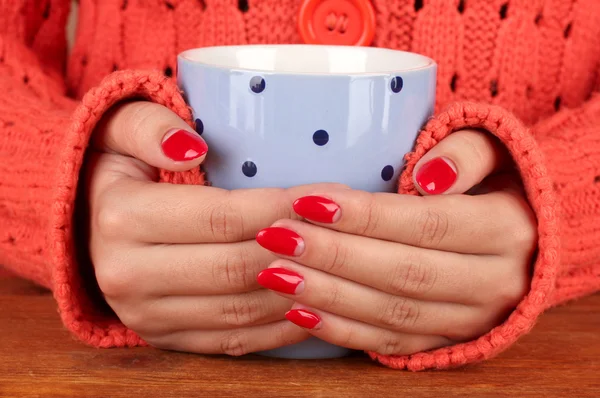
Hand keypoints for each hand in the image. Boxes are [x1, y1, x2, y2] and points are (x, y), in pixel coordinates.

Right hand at [86, 101, 343, 354]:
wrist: (85, 227)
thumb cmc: (118, 171)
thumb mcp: (118, 130)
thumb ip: (149, 126)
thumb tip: (192, 147)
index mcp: (122, 218)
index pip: (222, 216)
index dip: (280, 207)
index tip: (325, 196)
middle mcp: (127, 276)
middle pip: (237, 267)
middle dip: (299, 249)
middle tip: (343, 231)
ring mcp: (145, 315)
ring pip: (240, 310)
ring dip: (297, 291)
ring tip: (337, 267)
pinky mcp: (163, 338)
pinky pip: (231, 340)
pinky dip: (277, 327)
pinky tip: (312, 306)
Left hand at [253, 129, 536, 355]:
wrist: (528, 240)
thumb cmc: (498, 183)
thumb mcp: (495, 150)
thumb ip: (466, 153)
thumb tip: (427, 177)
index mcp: (506, 230)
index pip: (425, 224)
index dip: (364, 216)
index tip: (307, 202)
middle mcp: (493, 283)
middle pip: (402, 273)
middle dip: (333, 256)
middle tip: (276, 238)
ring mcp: (470, 319)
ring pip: (392, 313)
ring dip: (328, 296)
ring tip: (274, 273)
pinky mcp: (447, 340)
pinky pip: (391, 344)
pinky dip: (343, 331)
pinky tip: (299, 314)